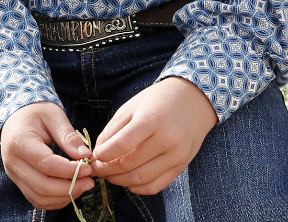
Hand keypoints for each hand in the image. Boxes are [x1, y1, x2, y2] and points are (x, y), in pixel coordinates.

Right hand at [0, 101, 94, 209]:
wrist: (16, 116)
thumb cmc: (36, 112)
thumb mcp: (54, 115)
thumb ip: (69, 137)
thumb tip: (86, 156)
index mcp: (20, 142)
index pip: (47, 164)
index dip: (70, 170)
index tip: (89, 168)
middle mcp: (13, 162)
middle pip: (42, 186)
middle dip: (69, 188)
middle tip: (90, 181)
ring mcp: (14, 175)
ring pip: (39, 198)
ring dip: (64, 196)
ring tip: (83, 185)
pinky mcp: (19, 182)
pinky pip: (37, 199)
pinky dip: (55, 200)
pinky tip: (70, 190)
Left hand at [90, 77, 216, 194]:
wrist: (193, 99)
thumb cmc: (159, 100)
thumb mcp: (133, 105)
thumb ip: (113, 129)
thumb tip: (98, 153)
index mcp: (151, 119)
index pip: (121, 146)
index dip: (103, 155)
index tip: (94, 157)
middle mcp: (166, 139)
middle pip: (129, 165)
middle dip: (108, 171)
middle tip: (97, 169)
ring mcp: (176, 155)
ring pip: (141, 179)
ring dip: (120, 181)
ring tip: (110, 175)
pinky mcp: (181, 165)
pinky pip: (156, 186)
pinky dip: (138, 188)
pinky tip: (128, 181)